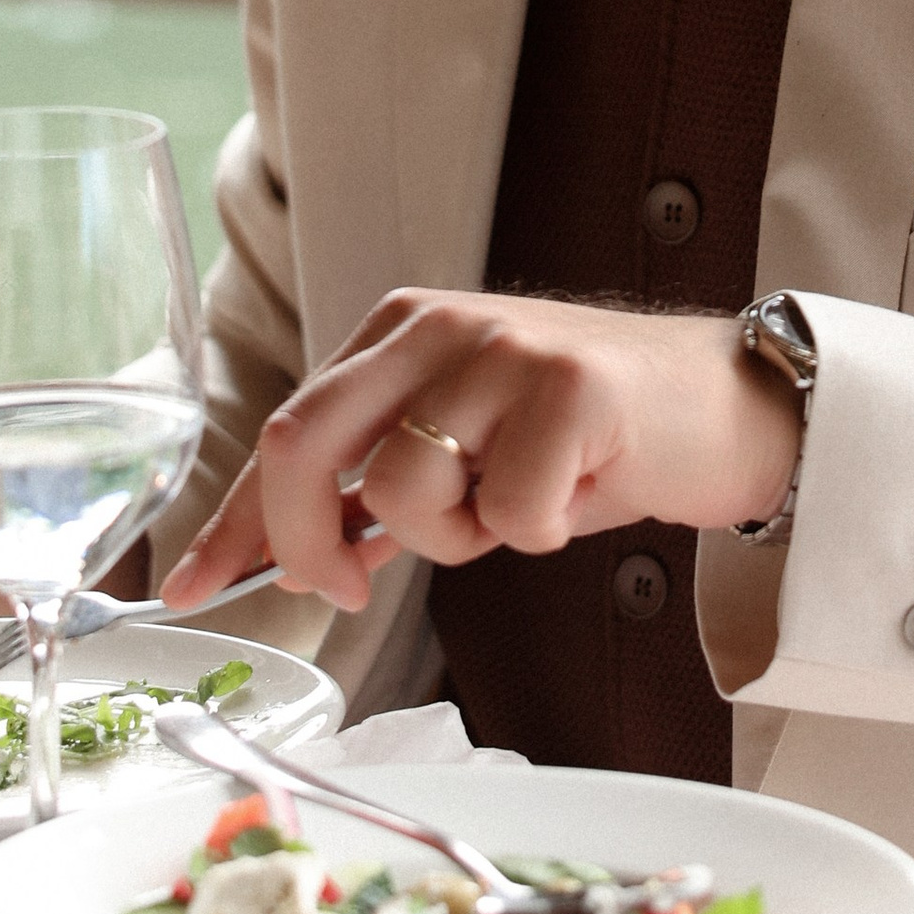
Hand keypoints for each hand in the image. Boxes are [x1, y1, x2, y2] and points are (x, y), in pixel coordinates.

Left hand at [160, 292, 802, 618]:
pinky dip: (536, 536)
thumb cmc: (589, 435)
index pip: (287, 429)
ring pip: (403, 493)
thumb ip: (379, 490)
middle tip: (350, 587)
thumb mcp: (467, 448)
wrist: (724, 404)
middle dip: (305, 542)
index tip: (188, 584)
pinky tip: (576, 496)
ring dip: (456, 540)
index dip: (230, 519)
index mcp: (399, 332)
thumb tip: (293, 558)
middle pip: (303, 441)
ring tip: (518, 506)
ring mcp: (502, 349)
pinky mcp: (571, 388)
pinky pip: (509, 514)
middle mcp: (437, 327)